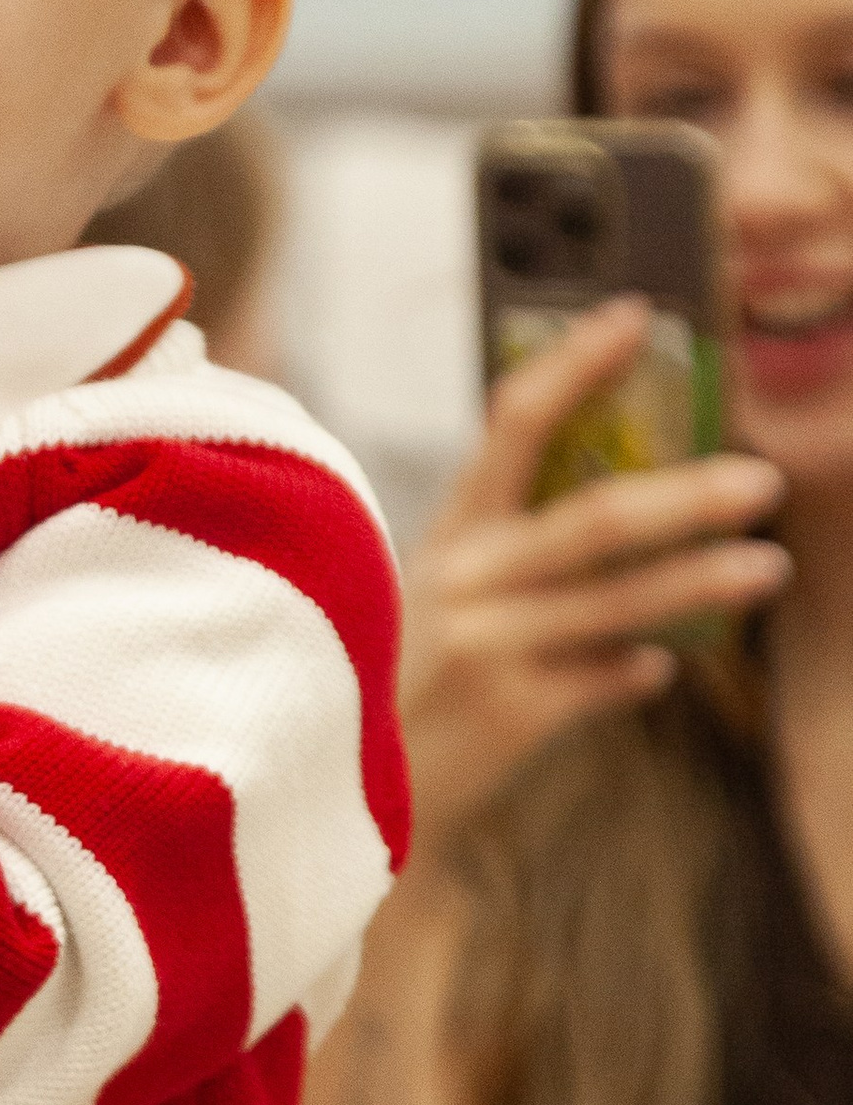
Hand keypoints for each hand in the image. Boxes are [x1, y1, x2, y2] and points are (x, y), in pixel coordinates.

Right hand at [400, 298, 787, 856]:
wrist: (335, 787)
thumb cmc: (399, 677)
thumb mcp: (437, 596)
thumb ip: (513, 556)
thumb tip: (632, 511)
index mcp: (449, 530)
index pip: (515, 422)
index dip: (577, 364)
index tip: (636, 317)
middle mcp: (464, 577)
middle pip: (595, 517)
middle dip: (689, 494)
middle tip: (760, 478)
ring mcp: (486, 645)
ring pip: (619, 601)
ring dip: (704, 580)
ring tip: (769, 565)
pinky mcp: (507, 712)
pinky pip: (605, 679)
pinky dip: (641, 670)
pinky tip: (665, 666)